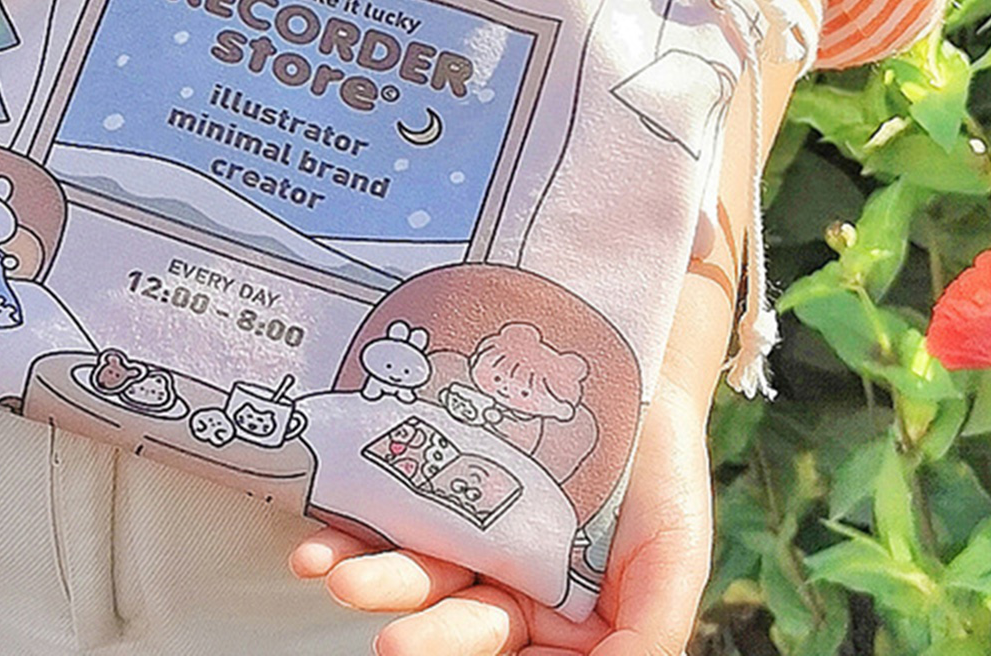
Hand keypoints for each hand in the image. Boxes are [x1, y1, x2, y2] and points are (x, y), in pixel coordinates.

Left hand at [288, 378, 710, 655]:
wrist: (636, 364)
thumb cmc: (664, 474)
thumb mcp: (671, 564)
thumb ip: (643, 637)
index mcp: (556, 618)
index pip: (505, 653)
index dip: (464, 653)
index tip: (420, 650)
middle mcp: (503, 581)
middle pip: (456, 621)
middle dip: (423, 633)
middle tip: (391, 643)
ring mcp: (465, 525)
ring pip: (414, 565)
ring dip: (372, 577)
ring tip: (335, 576)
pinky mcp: (434, 470)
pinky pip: (388, 502)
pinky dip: (351, 524)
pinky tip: (318, 537)